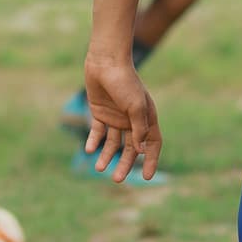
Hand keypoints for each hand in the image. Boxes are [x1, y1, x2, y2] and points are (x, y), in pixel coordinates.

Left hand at [78, 45, 162, 184]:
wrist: (105, 62)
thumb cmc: (125, 82)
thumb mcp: (135, 106)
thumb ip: (138, 129)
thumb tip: (141, 152)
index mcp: (147, 118)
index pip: (152, 144)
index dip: (151, 160)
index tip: (147, 177)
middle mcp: (132, 120)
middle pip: (131, 148)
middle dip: (125, 164)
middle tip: (117, 179)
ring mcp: (115, 117)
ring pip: (113, 143)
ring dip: (107, 156)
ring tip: (99, 169)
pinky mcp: (100, 113)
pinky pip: (98, 132)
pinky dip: (94, 142)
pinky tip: (89, 150)